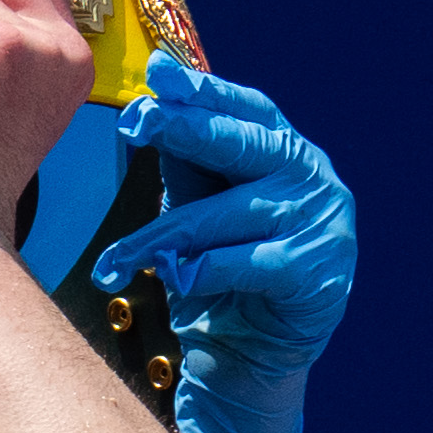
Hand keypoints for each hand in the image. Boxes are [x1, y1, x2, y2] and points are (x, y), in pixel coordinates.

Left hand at [97, 60, 356, 432]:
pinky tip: (175, 278)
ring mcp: (319, 222)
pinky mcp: (316, 272)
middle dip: (180, 130)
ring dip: (160, 237)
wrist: (249, 358)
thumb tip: (150, 106)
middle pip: (239, 144)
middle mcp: (309, 176)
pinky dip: (203, 271)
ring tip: (113, 262)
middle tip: (134, 123)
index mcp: (283, 151)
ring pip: (225, 213)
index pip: (244, 108)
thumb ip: (185, 165)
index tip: (158, 74)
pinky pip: (245, 263)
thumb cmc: (220, 276)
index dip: (202, 89)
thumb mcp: (197, 211)